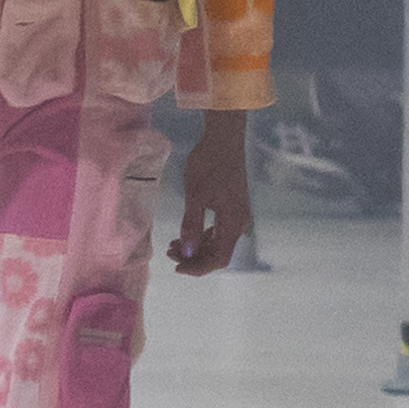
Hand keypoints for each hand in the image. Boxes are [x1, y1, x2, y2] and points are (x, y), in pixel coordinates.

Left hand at [168, 111, 250, 274]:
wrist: (223, 139)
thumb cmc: (209, 163)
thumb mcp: (195, 194)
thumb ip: (192, 224)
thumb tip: (187, 251)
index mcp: (233, 222)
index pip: (220, 258)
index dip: (198, 267)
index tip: (177, 267)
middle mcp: (239, 222)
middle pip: (218, 253)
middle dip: (194, 258)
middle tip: (169, 252)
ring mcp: (237, 215)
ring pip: (217, 243)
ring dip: (196, 248)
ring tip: (172, 245)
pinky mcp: (231, 208)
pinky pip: (217, 231)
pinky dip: (201, 237)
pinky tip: (185, 234)